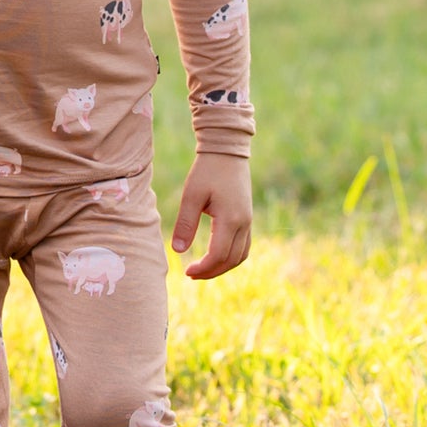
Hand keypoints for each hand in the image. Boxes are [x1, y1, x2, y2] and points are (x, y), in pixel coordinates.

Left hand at [171, 153, 252, 279]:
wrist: (227, 151)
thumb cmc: (207, 171)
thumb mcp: (191, 195)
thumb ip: (186, 223)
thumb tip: (178, 250)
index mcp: (230, 219)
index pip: (218, 255)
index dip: (203, 268)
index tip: (186, 272)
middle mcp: (244, 223)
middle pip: (231, 260)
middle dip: (211, 272)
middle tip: (191, 274)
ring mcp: (248, 221)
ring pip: (240, 256)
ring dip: (222, 267)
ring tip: (202, 270)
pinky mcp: (247, 217)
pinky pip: (244, 246)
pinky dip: (231, 257)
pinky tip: (215, 257)